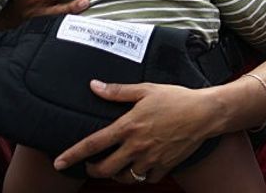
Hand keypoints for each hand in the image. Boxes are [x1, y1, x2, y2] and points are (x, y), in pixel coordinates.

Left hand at [53, 81, 220, 183]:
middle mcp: (137, 146)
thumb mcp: (146, 90)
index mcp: (128, 126)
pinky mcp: (166, 165)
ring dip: (117, 175)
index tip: (59, 162)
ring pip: (125, 177)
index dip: (72, 155)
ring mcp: (152, 158)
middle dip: (93, 170)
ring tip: (116, 167)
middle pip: (105, 168)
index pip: (92, 144)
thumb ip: (117, 92)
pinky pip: (149, 179)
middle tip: (92, 166)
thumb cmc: (177, 98)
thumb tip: (94, 86)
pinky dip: (143, 176)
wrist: (206, 113)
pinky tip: (142, 168)